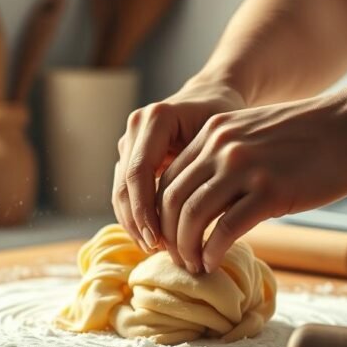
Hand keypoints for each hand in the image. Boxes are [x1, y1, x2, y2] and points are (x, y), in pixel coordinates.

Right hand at [112, 78, 246, 253]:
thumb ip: (210, 169)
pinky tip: (153, 238)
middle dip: (138, 222)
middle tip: (158, 251)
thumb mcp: (223, 139)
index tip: (159, 240)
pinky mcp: (129, 156)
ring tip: (156, 249)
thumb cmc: (226, 116)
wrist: (212, 96)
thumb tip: (208, 214)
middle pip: (125, 185)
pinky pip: (126, 192)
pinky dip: (136, 217)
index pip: (138, 172)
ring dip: (134, 223)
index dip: (144, 211)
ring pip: (120, 192)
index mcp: (155, 119)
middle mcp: (135, 128)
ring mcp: (129, 142)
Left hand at [156, 91, 346, 272]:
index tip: (167, 237)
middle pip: (171, 200)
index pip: (167, 179)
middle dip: (167, 236)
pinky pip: (225, 229)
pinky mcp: (271, 191)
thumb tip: (206, 199)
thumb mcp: (255, 134)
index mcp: (213, 132)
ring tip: (193, 265)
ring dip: (186, 248)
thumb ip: (226, 158)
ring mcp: (245, 168)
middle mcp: (221, 147)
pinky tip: (213, 262)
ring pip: (192, 216)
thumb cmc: (314, 136)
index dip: (160, 215)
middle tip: (175, 258)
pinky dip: (212, 251)